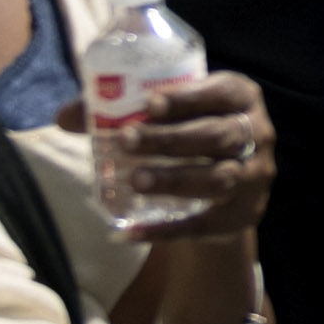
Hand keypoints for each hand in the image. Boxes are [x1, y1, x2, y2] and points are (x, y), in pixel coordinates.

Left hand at [76, 71, 276, 241]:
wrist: (226, 185)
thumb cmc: (192, 132)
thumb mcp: (172, 113)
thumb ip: (124, 109)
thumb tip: (65, 116)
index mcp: (241, 98)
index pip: (221, 92)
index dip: (188, 97)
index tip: (149, 104)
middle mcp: (258, 135)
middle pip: (218, 135)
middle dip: (171, 139)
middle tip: (126, 140)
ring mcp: (253, 178)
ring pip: (217, 179)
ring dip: (175, 179)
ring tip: (136, 181)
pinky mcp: (241, 215)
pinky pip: (205, 224)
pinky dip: (168, 230)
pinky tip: (132, 231)